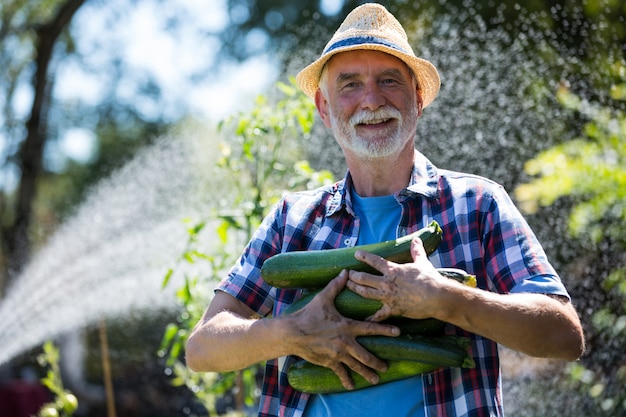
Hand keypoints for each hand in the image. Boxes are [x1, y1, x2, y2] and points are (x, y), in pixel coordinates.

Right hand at [285, 270, 399, 389]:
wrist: (292, 333)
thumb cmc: (308, 314)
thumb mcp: (323, 298)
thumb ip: (336, 286)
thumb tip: (345, 271)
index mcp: (347, 326)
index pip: (370, 328)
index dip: (385, 330)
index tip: (398, 332)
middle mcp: (345, 342)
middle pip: (366, 354)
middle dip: (378, 362)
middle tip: (387, 366)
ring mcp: (337, 354)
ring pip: (356, 366)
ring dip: (367, 373)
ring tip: (376, 379)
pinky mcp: (328, 361)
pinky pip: (340, 372)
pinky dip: (346, 379)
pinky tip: (351, 386)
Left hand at [346, 237, 451, 321]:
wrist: (437, 297)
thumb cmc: (430, 279)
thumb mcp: (422, 262)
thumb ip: (416, 251)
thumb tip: (416, 239)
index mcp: (393, 270)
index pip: (374, 261)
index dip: (364, 256)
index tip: (356, 254)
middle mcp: (387, 283)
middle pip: (364, 278)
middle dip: (354, 276)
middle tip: (348, 274)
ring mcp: (388, 297)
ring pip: (366, 293)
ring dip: (355, 289)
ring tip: (348, 286)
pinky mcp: (393, 309)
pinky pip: (379, 316)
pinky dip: (371, 318)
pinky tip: (363, 319)